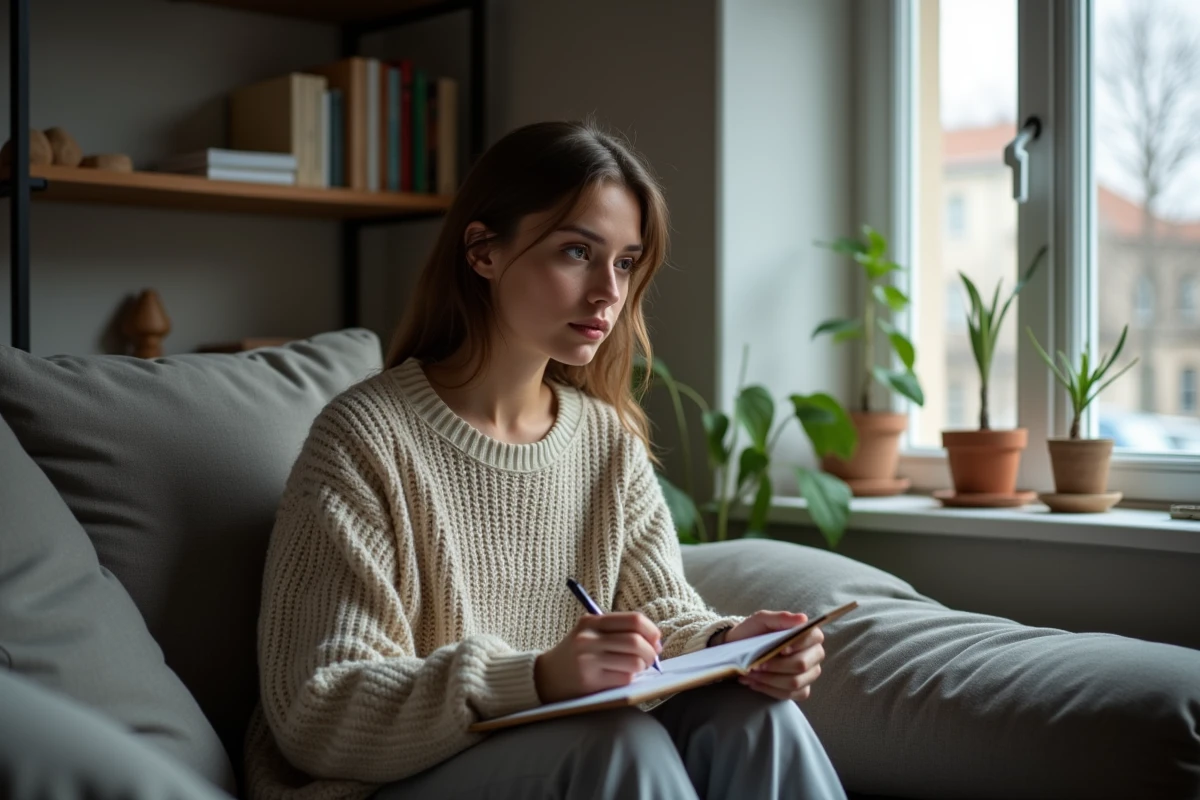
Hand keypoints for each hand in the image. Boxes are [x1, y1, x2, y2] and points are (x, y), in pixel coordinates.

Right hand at [534, 613, 662, 703]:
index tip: (655, 640)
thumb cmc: (575, 655)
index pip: (633, 620)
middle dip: (652, 652)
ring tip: (637, 669)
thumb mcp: (590, 634)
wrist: (544, 677)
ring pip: (634, 662)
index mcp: (592, 622)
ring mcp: (588, 660)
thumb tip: (656, 642)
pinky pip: (624, 678)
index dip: (651, 630)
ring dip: (642, 667)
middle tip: (652, 659)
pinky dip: (630, 679)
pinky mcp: (590, 681)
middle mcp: (589, 638)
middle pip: (636, 641)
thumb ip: (619, 633)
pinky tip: (622, 678)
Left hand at [725, 610, 824, 701]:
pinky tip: (755, 682)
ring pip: (794, 682)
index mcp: (809, 634)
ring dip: (769, 679)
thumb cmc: (755, 632)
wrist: (741, 649)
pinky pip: (790, 695)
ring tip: (751, 673)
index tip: (780, 649)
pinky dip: (769, 689)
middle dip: (776, 666)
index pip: (813, 638)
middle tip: (756, 664)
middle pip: (802, 664)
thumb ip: (781, 618)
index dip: (798, 645)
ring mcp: (809, 674)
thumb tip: (802, 619)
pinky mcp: (801, 690)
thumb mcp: (762, 620)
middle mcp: (814, 654)